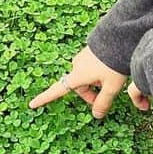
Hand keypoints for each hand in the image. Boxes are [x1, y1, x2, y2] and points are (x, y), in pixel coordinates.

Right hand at [28, 43, 151, 119]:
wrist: (120, 37)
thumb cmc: (114, 64)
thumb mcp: (112, 87)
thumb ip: (103, 102)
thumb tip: (96, 116)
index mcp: (78, 76)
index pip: (57, 91)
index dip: (45, 99)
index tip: (32, 105)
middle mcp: (76, 65)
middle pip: (79, 86)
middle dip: (90, 94)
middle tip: (106, 97)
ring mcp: (83, 57)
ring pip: (86, 76)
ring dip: (95, 82)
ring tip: (112, 80)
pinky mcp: (90, 50)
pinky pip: (91, 66)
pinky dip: (98, 72)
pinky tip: (111, 69)